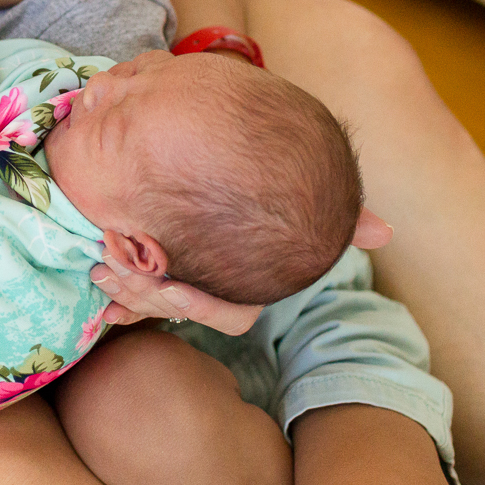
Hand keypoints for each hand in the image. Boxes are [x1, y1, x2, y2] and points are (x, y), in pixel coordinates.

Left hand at [88, 210, 393, 334]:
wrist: (216, 173)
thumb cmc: (268, 194)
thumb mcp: (304, 201)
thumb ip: (342, 216)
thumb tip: (386, 232)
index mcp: (244, 282)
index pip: (226, 312)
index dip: (197, 306)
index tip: (171, 287)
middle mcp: (213, 290)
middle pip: (179, 312)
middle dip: (148, 297)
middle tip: (114, 265)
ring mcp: (180, 286)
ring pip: (151, 307)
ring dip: (125, 291)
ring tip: (99, 263)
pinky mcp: (149, 280)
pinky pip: (130, 304)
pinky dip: (115, 301)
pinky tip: (99, 293)